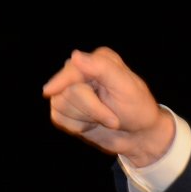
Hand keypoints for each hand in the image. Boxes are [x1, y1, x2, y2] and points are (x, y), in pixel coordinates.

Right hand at [42, 46, 174, 166]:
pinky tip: (92, 124)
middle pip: (66, 90)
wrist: (140, 136)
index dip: (71, 88)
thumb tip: (75, 55)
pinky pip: (58, 118)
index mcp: (98, 60)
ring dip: (86, 118)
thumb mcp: (127, 88)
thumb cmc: (138, 110)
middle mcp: (82, 72)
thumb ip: (102, 68)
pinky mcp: (67, 109)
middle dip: (92, 109)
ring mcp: (71, 90)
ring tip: (104, 118)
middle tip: (114, 119)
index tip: (50, 93)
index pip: (71, 70)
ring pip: (59, 104)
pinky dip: (77, 126)